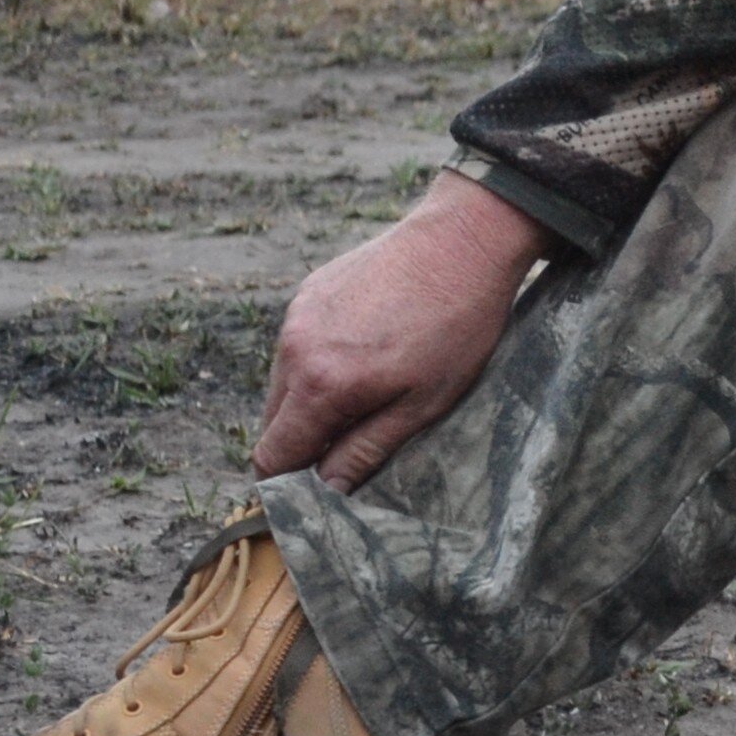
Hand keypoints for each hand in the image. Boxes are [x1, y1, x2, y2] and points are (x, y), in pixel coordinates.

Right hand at [251, 174, 548, 490]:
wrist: (463, 241)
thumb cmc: (455, 326)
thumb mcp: (422, 404)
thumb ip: (365, 450)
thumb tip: (327, 489)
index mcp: (319, 384)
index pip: (272, 455)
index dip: (287, 484)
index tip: (312, 495)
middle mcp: (294, 348)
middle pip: (273, 422)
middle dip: (302, 444)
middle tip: (349, 449)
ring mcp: (297, 315)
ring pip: (283, 383)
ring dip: (311, 403)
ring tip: (367, 397)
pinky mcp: (309, 291)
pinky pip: (297, 346)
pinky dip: (317, 364)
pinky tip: (365, 356)